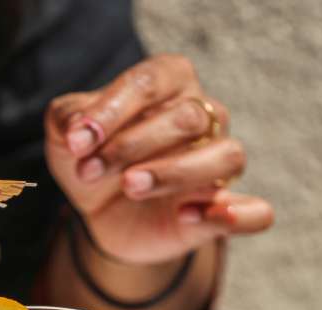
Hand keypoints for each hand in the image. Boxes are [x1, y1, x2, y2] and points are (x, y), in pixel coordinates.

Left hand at [45, 55, 273, 264]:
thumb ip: (67, 120)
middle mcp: (204, 117)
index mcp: (169, 83)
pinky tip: (188, 216)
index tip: (76, 142)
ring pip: (227, 156)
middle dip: (132, 145)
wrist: (100, 217)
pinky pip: (256, 212)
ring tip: (131, 186)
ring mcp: (217, 164)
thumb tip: (80, 127)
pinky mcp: (222, 211)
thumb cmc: (91, 161)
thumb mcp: (65, 139)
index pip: (151, 81)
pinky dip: (236, 215)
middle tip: (90, 171)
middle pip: (188, 118)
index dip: (112, 110)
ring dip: (176, 172)